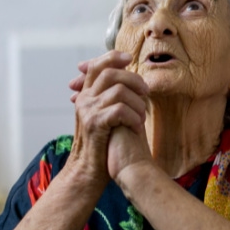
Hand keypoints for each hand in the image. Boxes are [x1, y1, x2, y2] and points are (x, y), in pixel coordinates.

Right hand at [67, 51, 148, 179]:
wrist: (90, 171)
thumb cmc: (104, 145)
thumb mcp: (106, 117)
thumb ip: (113, 99)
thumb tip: (133, 83)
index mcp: (86, 95)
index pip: (97, 65)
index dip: (114, 58)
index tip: (130, 60)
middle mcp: (84, 99)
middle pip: (109, 73)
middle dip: (133, 80)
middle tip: (145, 92)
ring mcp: (88, 111)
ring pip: (118, 90)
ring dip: (137, 103)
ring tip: (141, 117)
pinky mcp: (95, 124)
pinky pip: (119, 109)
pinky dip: (133, 117)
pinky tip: (136, 126)